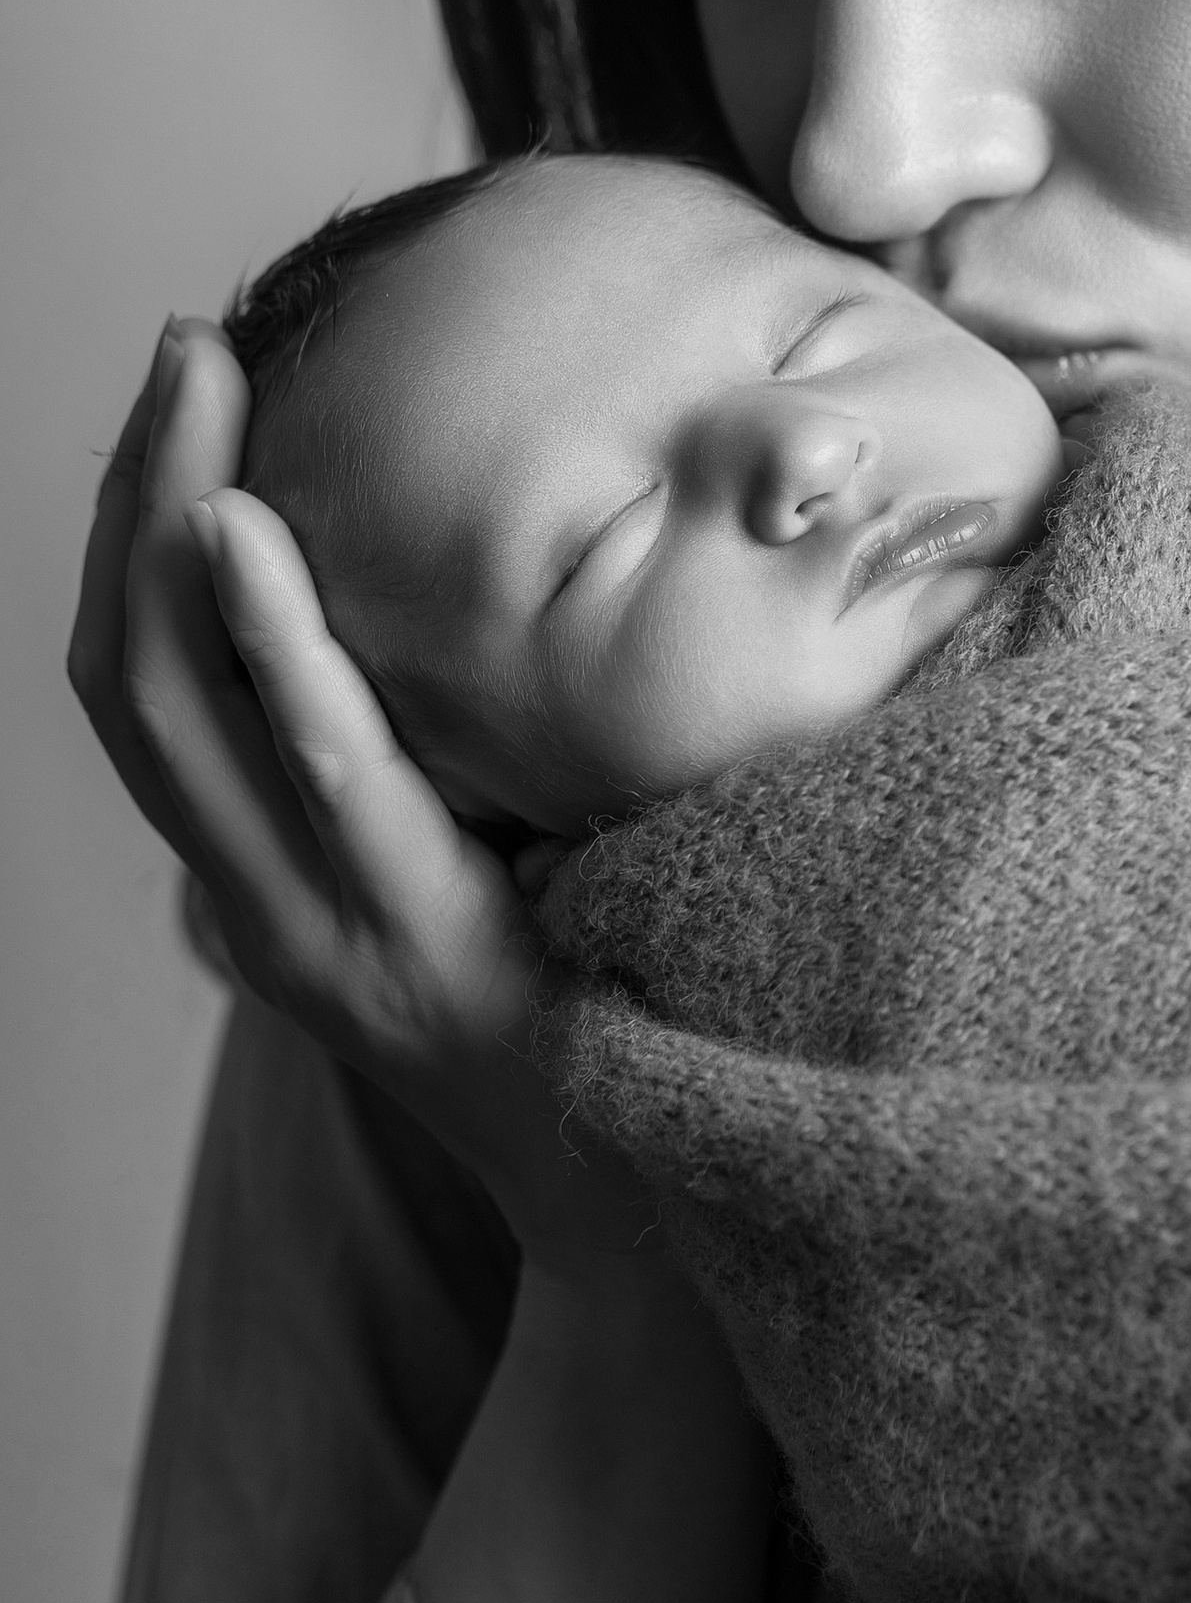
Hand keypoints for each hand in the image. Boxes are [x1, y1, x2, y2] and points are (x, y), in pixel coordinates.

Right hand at [69, 318, 615, 1265]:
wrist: (645, 1252)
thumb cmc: (590, 1051)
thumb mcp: (488, 905)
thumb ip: (440, 802)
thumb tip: (460, 646)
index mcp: (270, 893)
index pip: (150, 697)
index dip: (137, 545)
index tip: (180, 405)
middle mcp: (264, 912)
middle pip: (133, 681)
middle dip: (133, 501)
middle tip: (179, 350)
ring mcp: (325, 936)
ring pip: (185, 716)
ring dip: (177, 531)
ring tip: (196, 395)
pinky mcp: (410, 948)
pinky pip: (325, 776)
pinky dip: (274, 647)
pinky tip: (251, 536)